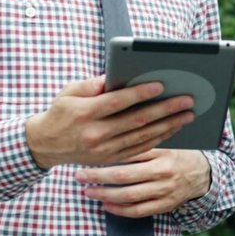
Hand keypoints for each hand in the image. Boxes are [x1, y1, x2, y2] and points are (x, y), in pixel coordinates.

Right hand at [25, 76, 194, 168]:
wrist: (46, 144)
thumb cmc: (61, 112)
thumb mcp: (68, 92)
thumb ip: (92, 84)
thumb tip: (114, 76)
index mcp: (84, 114)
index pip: (118, 102)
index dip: (140, 93)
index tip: (161, 84)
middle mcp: (96, 134)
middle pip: (137, 121)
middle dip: (165, 109)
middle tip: (187, 99)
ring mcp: (104, 150)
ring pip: (142, 137)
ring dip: (168, 125)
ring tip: (187, 114)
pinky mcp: (111, 159)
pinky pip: (140, 148)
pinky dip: (158, 138)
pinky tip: (173, 128)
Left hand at [74, 149, 211, 216]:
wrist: (203, 174)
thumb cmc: (178, 153)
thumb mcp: (164, 141)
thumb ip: (142, 139)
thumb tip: (114, 128)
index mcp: (162, 153)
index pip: (129, 153)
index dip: (106, 154)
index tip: (86, 154)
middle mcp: (163, 173)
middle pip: (124, 176)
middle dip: (98, 176)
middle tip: (79, 175)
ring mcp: (164, 192)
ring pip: (129, 196)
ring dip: (105, 194)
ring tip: (88, 191)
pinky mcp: (165, 206)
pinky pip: (139, 211)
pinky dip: (120, 210)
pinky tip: (106, 205)